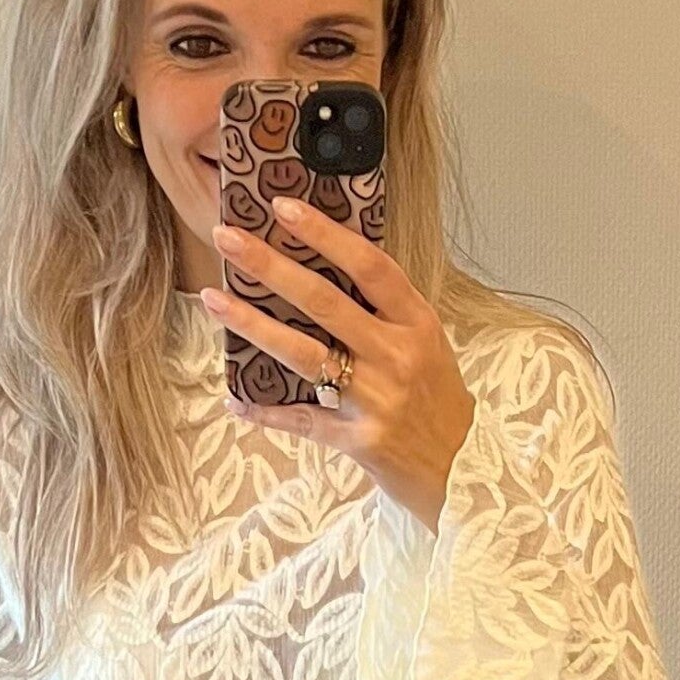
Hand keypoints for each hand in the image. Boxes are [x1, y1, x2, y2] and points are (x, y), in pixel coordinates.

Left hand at [204, 199, 476, 531]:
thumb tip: (327, 268)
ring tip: (213, 300)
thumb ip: (386, 312)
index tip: (284, 207)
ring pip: (305, 354)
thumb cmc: (439, 401)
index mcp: (417, 323)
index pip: (370, 266)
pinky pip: (302, 420)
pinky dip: (266, 411)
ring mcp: (377, 398)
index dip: (325, 234)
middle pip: (325, 301)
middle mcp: (398, 355)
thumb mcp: (427, 345)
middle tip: (227, 238)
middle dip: (270, 266)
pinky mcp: (359, 439)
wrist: (465, 471)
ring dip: (253, 325)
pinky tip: (236, 400)